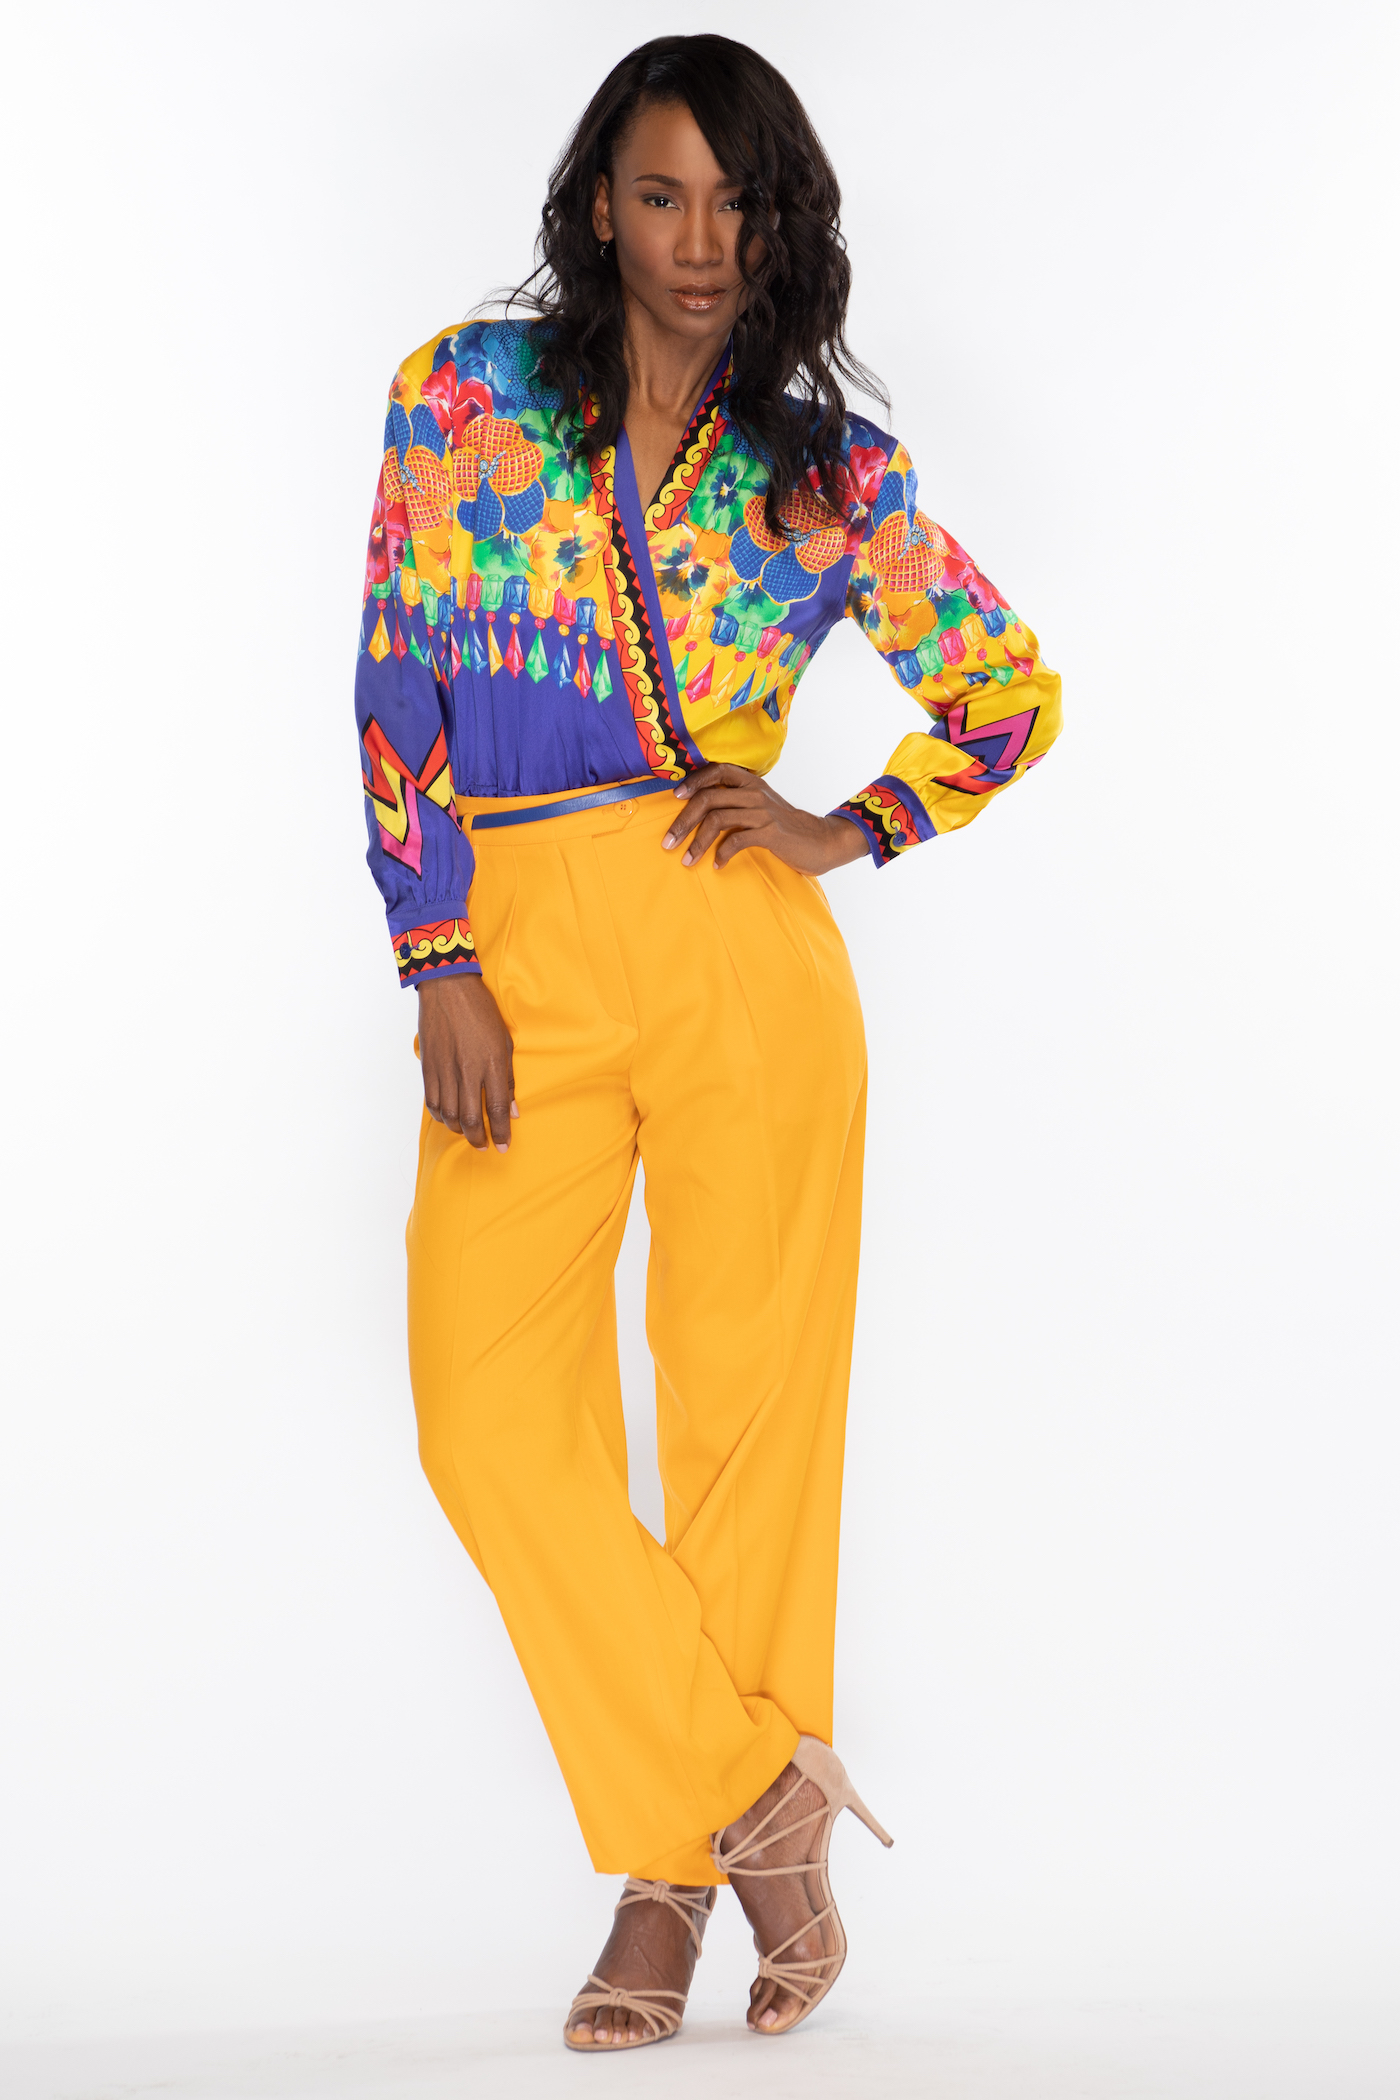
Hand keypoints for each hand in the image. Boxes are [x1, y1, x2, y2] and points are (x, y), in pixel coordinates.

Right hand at [417, 975, 516, 1150]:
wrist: (448, 988)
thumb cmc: (481, 1012)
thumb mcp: (505, 1042)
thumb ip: (507, 1079)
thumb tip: (512, 1110)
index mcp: (490, 1064)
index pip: (496, 1109)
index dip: (500, 1132)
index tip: (504, 1146)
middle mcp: (466, 1071)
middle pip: (469, 1119)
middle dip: (478, 1139)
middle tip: (484, 1146)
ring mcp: (444, 1070)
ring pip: (448, 1114)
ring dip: (459, 1130)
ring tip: (468, 1133)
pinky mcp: (428, 1067)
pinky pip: (432, 1101)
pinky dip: (440, 1116)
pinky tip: (448, 1118)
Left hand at [661, 764, 868, 874]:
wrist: (821, 841)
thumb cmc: (784, 827)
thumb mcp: (761, 806)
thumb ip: (737, 802)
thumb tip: (701, 810)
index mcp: (751, 783)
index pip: (717, 770)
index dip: (694, 780)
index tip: (675, 796)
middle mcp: (754, 793)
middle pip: (708, 798)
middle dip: (683, 821)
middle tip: (668, 842)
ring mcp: (762, 812)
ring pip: (718, 819)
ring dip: (697, 843)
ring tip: (687, 860)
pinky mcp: (770, 832)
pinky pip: (736, 840)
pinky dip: (722, 854)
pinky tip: (717, 865)